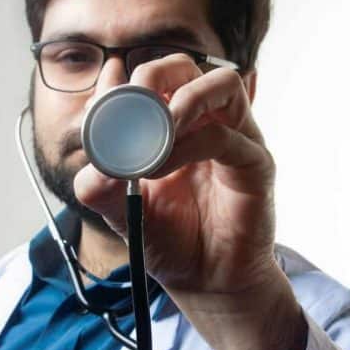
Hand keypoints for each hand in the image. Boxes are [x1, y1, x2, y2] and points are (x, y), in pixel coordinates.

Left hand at [73, 52, 275, 295]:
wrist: (206, 283)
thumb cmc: (171, 241)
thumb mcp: (119, 211)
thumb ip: (99, 183)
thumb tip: (93, 156)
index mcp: (174, 125)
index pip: (151, 79)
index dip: (121, 81)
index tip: (97, 102)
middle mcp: (207, 123)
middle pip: (187, 67)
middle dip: (153, 77)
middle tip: (130, 108)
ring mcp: (236, 139)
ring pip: (221, 84)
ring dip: (181, 101)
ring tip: (155, 134)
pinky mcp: (255, 164)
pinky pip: (227, 137)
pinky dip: (189, 145)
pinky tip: (162, 169)